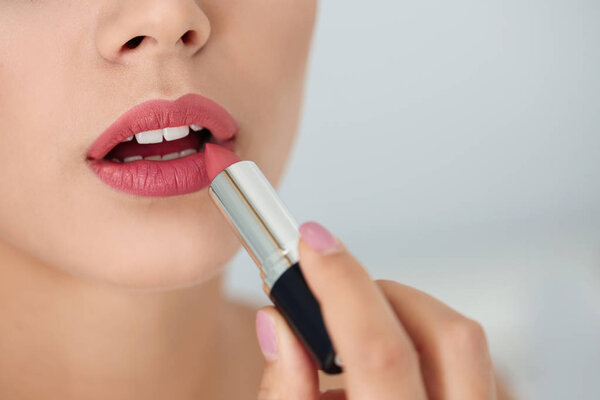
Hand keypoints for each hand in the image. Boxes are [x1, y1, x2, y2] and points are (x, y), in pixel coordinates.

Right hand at [255, 221, 497, 399]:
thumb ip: (285, 392)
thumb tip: (277, 324)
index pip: (380, 352)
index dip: (342, 285)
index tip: (312, 243)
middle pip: (449, 334)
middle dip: (385, 292)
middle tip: (341, 293)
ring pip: (464, 341)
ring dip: (405, 316)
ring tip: (359, 341)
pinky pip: (466, 362)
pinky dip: (420, 344)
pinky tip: (388, 371)